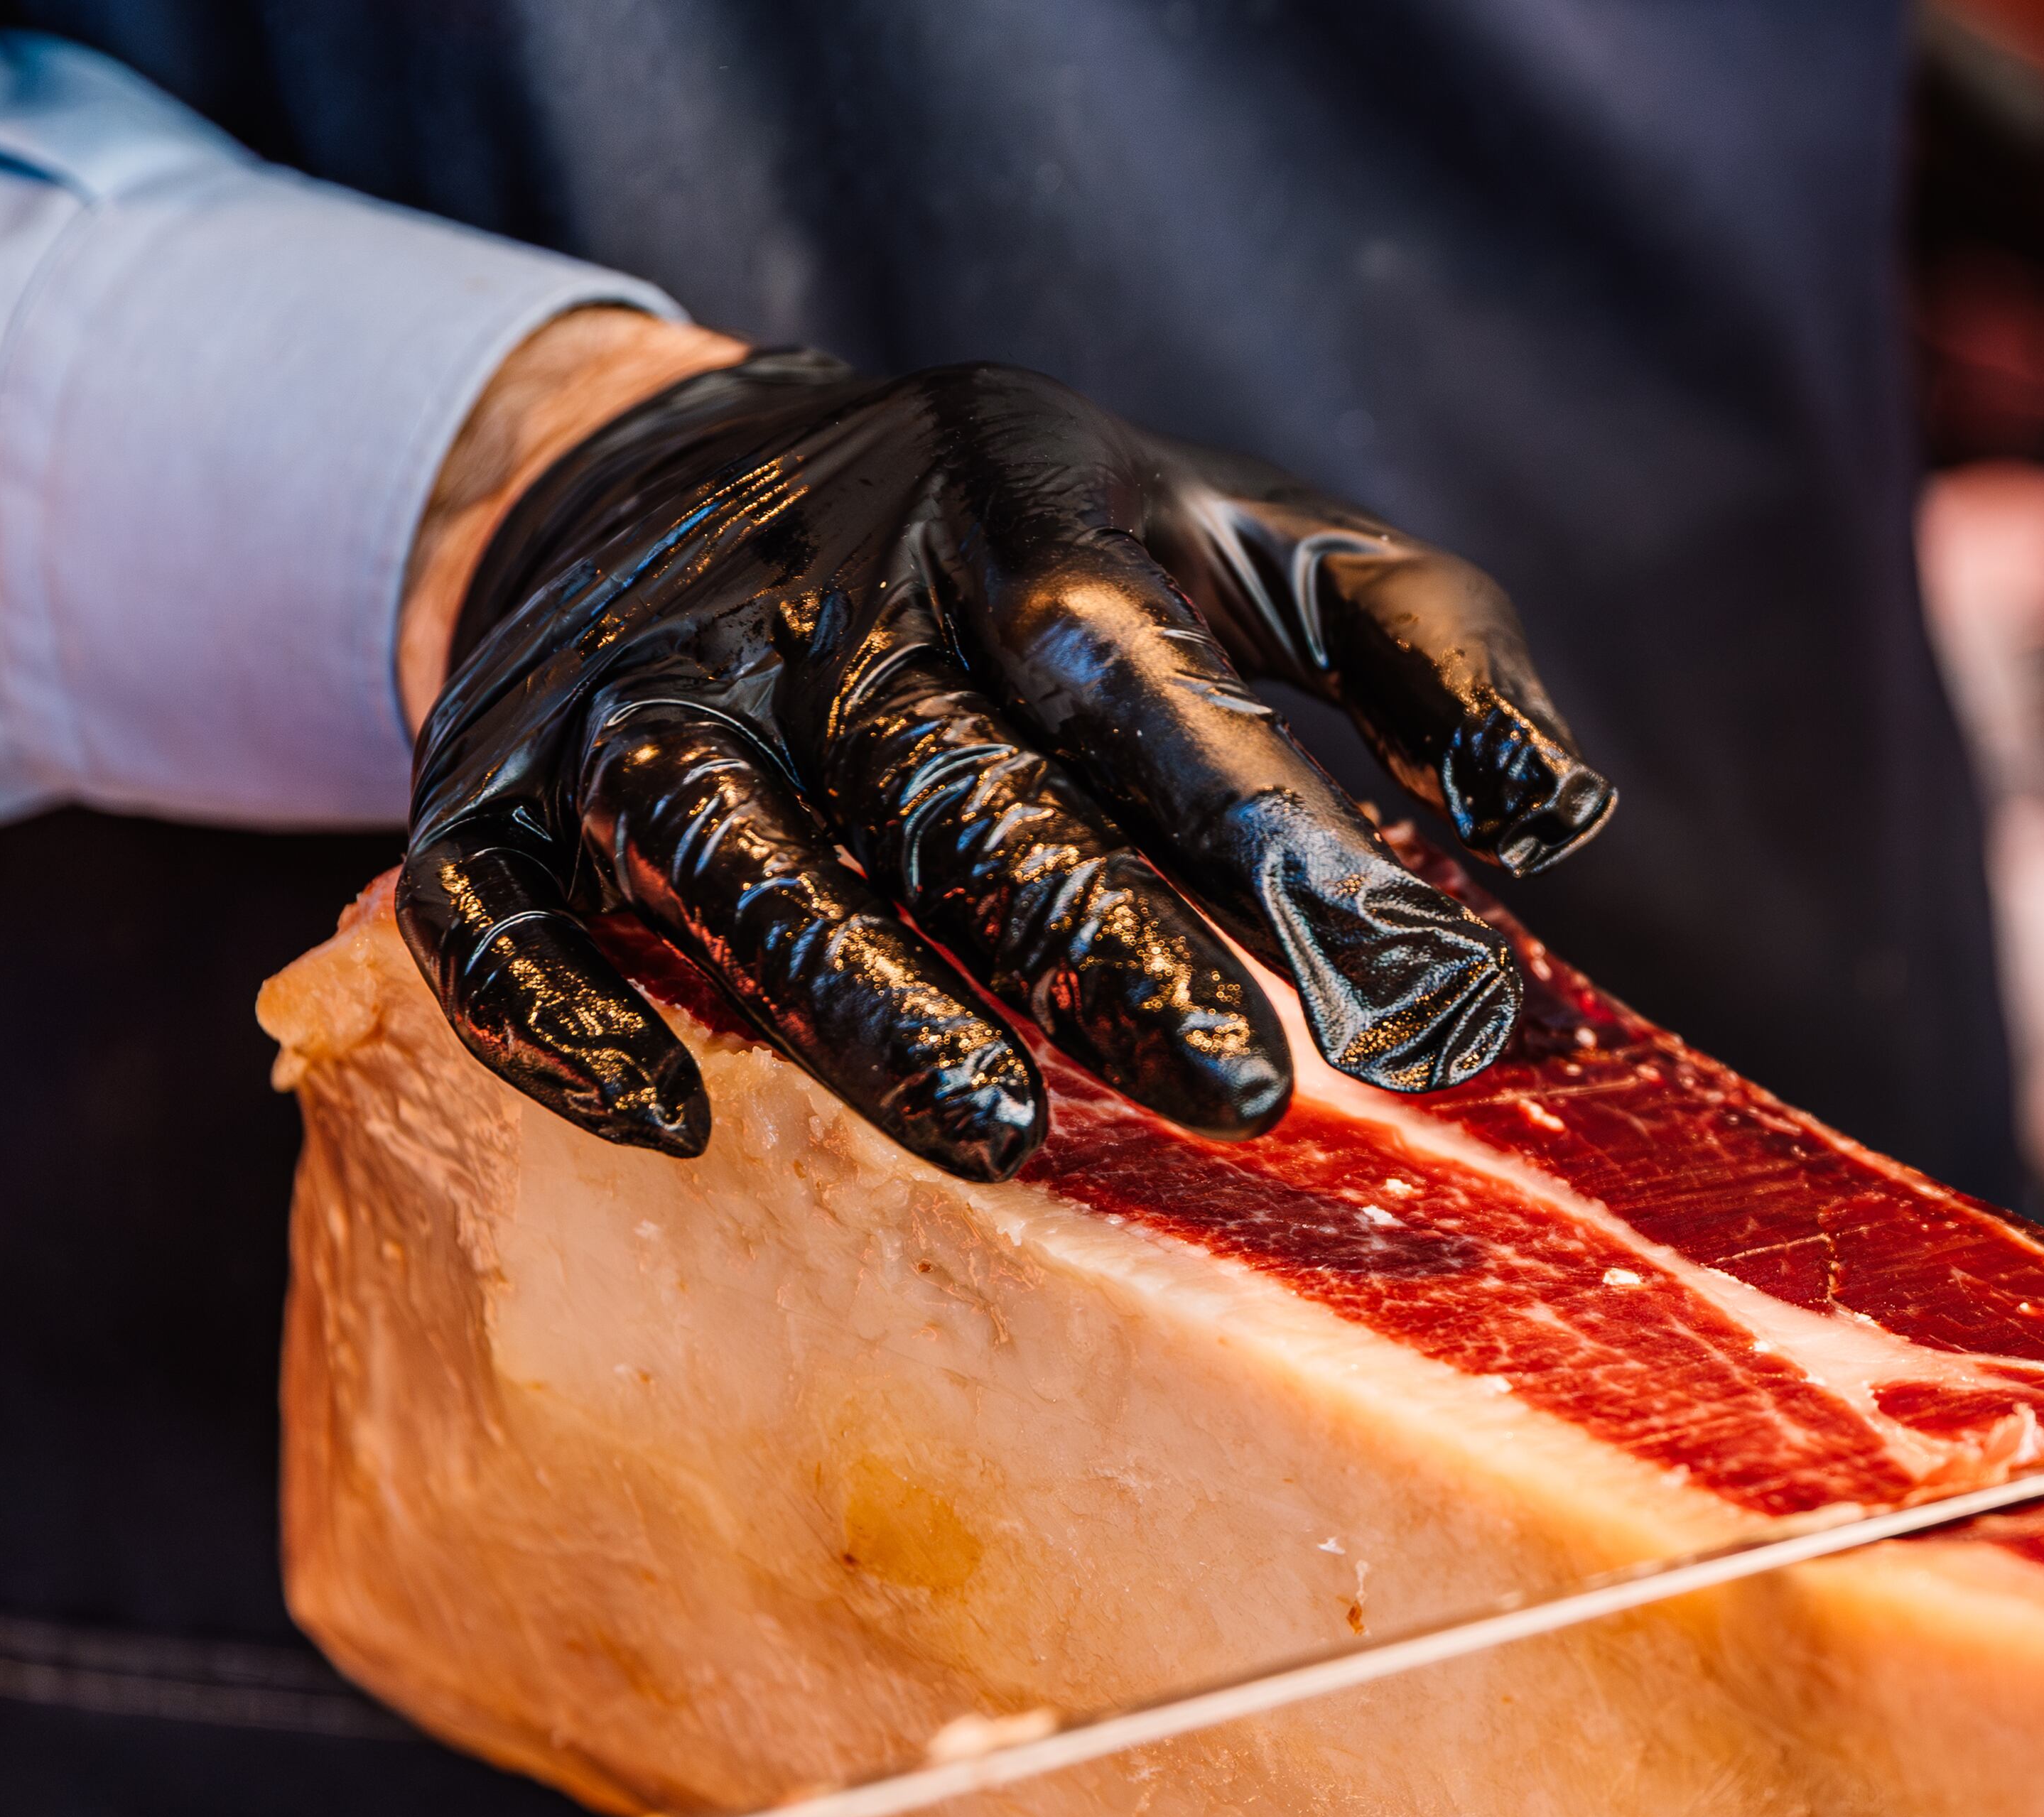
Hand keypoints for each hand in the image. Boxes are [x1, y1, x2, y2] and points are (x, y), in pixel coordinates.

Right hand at [397, 322, 1615, 1177]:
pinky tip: (664, 1114)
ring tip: (994, 1129)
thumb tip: (1557, 823)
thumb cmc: (1017, 549)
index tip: (1395, 986)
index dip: (1260, 827)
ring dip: (858, 991)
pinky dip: (557, 1009)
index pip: (1138, 672)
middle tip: (1236, 1088)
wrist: (662, 460)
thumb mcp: (1235, 538)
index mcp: (1012, 525)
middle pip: (952, 776)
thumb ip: (1410, 645)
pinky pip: (486, 904)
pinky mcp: (491, 786)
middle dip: (1095, 933)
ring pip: (732, 848)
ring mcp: (643, 698)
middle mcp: (818, 605)